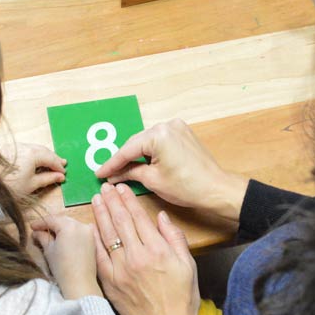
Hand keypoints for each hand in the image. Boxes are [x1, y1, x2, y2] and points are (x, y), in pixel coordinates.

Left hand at [0, 143, 65, 196]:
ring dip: (45, 155)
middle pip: (45, 151)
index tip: (63, 173)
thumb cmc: (8, 184)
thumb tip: (60, 176)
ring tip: (50, 162)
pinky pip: (27, 149)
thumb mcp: (31, 185)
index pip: (51, 159)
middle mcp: (26, 147)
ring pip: (36, 149)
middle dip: (53, 158)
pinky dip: (35, 154)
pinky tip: (36, 160)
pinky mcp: (9, 149)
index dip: (59, 167)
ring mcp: (17, 146)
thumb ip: (48, 179)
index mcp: (34, 154)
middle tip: (62, 164)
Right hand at [30, 215, 102, 299]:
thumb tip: (36, 232)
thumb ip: (42, 237)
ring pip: (71, 224)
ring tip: (50, 234)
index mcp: (69, 226)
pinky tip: (62, 239)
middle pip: (62, 220)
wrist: (80, 283)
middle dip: (51, 224)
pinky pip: (79, 231)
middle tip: (39, 230)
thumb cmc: (62, 267)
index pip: (51, 220)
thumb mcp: (49, 250)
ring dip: (61, 227)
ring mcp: (89, 232)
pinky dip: (70, 232)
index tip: (31, 226)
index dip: (40, 223)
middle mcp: (81, 225)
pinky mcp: (93, 240)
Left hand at [92, 182, 200, 314]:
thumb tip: (161, 216)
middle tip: (105, 187)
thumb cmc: (183, 297)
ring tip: (96, 200)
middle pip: (120, 222)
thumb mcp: (187, 264)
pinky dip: (94, 240)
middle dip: (111, 202)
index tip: (121, 189)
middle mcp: (136, 257)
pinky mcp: (110, 283)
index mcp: (157, 250)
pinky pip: (99, 256)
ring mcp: (120, 270)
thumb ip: (174, 237)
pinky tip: (90, 227)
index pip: (138, 218)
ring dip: (100, 215)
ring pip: (106, 236)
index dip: (128, 200)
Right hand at [95, 119, 248, 222]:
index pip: (127, 150)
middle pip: (136, 143)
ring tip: (121, 170)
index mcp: (158, 135)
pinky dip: (149, 151)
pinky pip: (159, 141)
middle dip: (123, 158)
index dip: (111, 163)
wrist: (216, 188)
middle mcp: (167, 125)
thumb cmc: (187, 187)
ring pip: (147, 141)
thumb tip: (113, 176)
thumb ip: (130, 173)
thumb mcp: (152, 180)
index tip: (99, 173)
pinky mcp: (183, 133)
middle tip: (108, 173)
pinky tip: (140, 162)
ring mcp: (177, 127)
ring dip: (135, 154)